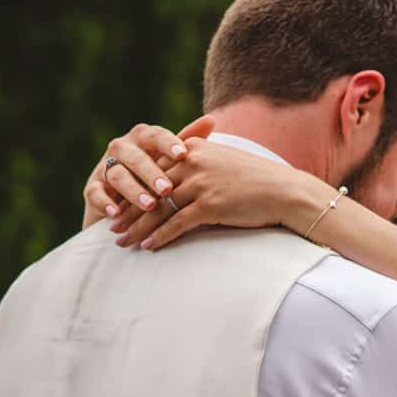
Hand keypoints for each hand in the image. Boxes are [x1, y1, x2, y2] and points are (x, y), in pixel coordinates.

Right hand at [82, 116, 211, 229]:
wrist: (127, 202)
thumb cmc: (157, 175)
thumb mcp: (172, 160)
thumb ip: (188, 141)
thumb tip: (211, 119)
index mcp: (142, 138)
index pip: (155, 136)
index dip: (168, 144)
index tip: (183, 155)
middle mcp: (122, 148)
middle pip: (135, 157)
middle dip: (151, 173)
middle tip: (167, 189)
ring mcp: (104, 167)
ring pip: (117, 175)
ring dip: (133, 191)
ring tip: (149, 205)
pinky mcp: (92, 187)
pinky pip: (95, 193)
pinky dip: (105, 202)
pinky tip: (116, 213)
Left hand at [83, 121, 328, 250]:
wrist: (285, 190)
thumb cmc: (257, 179)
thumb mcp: (223, 160)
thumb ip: (199, 162)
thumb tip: (181, 174)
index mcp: (191, 148)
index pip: (152, 168)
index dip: (133, 187)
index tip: (118, 202)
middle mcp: (192, 162)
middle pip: (149, 188)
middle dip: (127, 209)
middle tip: (111, 225)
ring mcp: (201, 183)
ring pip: (158, 208)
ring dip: (137, 227)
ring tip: (121, 241)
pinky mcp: (210, 205)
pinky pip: (177, 224)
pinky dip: (159, 237)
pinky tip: (147, 248)